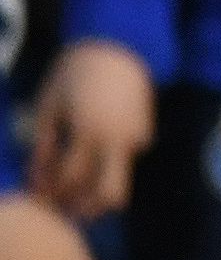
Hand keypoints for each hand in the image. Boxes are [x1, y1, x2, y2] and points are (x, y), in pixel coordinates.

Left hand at [24, 39, 151, 221]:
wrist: (118, 47)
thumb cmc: (74, 73)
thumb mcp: (49, 106)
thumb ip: (43, 145)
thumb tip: (36, 177)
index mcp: (88, 133)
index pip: (69, 179)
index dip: (51, 194)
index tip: (39, 200)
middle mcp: (116, 141)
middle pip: (108, 194)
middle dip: (87, 209)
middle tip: (66, 212)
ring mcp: (135, 138)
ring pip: (122, 182)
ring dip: (100, 196)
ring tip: (79, 198)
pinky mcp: (145, 133)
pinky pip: (124, 159)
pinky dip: (108, 166)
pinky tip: (94, 158)